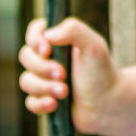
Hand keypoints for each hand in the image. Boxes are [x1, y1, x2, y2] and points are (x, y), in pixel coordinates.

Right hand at [18, 17, 119, 133]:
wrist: (109, 103)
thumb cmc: (102, 71)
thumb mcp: (94, 45)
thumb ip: (74, 30)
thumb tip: (48, 34)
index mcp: (59, 41)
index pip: (35, 31)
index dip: (35, 39)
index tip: (47, 50)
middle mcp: (49, 58)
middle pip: (26, 56)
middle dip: (42, 68)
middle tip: (63, 74)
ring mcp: (44, 79)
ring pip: (26, 81)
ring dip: (44, 87)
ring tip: (65, 92)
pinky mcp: (44, 99)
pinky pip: (30, 102)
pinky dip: (41, 104)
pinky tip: (55, 104)